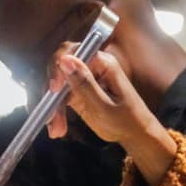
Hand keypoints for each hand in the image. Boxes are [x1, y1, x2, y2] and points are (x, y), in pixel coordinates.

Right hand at [50, 47, 177, 185]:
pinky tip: (57, 128)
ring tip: (56, 130)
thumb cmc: (126, 120)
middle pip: (60, 66)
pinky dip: (55, 111)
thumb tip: (65, 59)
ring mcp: (83, 79)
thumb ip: (85, 83)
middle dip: (52, 91)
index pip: (72, 52)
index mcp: (102, 63)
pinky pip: (59, 96)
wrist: (134, 134)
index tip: (54, 90)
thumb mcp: (104, 106)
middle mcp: (91, 66)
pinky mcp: (77, 92)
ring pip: (56, 84)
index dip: (58, 67)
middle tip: (51, 116)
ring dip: (52, 106)